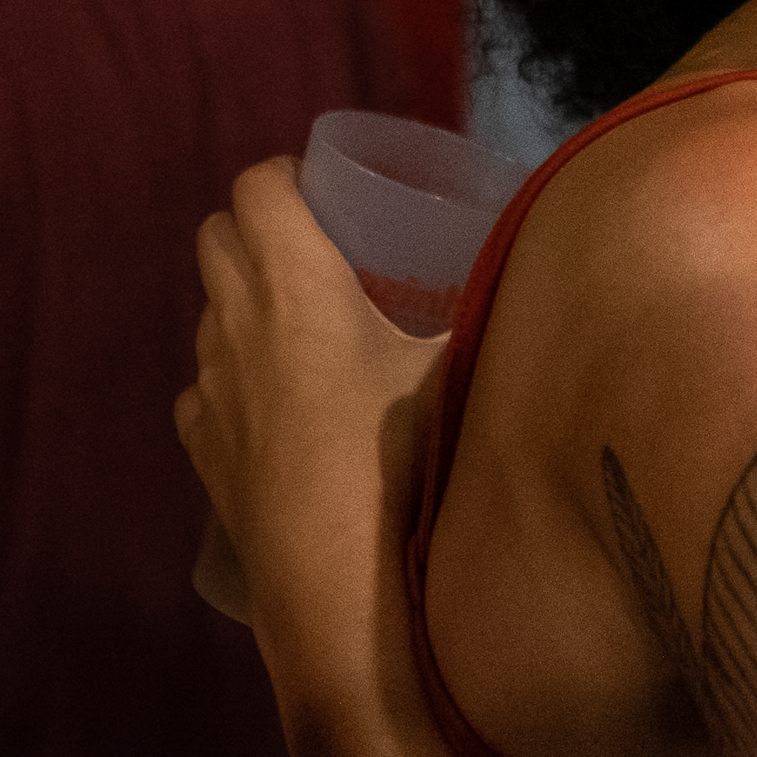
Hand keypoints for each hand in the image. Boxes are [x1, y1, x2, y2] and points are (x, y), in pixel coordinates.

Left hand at [176, 157, 442, 670]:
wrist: (334, 580)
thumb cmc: (400, 461)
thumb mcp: (459, 373)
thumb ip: (490, 320)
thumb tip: (554, 283)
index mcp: (294, 283)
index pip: (256, 187)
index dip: (287, 176)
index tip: (326, 190)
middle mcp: (236, 323)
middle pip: (216, 236)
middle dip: (258, 227)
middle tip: (320, 246)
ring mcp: (210, 388)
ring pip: (207, 309)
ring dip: (243, 299)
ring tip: (306, 327)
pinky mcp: (202, 448)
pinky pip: (203, 383)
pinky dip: (231, 372)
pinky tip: (277, 402)